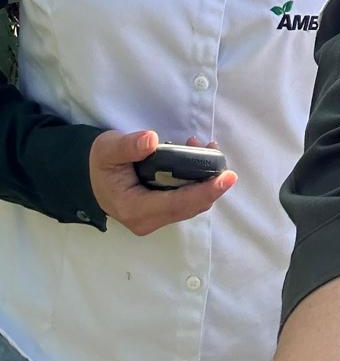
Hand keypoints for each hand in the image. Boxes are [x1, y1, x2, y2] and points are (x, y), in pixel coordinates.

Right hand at [88, 129, 236, 235]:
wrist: (91, 176)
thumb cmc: (101, 163)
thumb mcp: (108, 149)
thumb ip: (129, 146)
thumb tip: (151, 140)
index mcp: (134, 208)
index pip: (177, 203)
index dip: (205, 191)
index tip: (227, 177)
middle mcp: (147, 220)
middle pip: (189, 207)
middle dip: (209, 182)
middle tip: (214, 149)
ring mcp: (155, 219)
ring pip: (190, 205)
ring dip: (204, 180)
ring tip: (203, 146)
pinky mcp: (161, 212)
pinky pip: (186, 201)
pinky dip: (197, 182)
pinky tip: (195, 156)